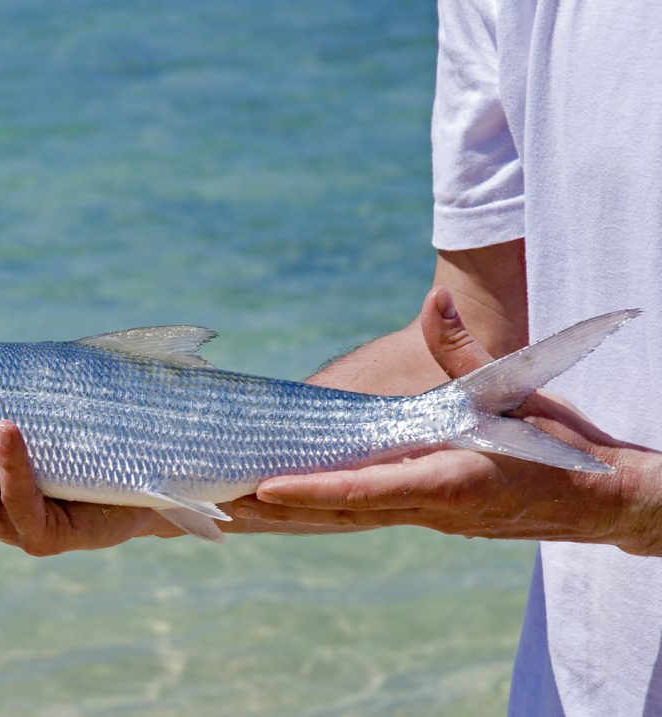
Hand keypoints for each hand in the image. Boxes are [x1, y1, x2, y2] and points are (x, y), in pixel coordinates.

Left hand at [233, 288, 661, 555]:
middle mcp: (429, 507)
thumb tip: (437, 299)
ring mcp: (425, 517)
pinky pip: (360, 513)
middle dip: (277, 510)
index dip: (315, 489)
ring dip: (288, 516)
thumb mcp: (518, 389)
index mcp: (450, 479)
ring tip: (228, 510)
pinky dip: (318, 509)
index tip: (265, 489)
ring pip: (343, 517)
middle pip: (339, 511)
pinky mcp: (426, 515)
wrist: (601, 499)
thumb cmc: (561, 442)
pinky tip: (283, 506)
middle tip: (215, 505)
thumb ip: (467, 350)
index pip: (368, 488)